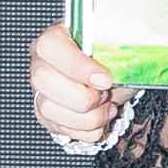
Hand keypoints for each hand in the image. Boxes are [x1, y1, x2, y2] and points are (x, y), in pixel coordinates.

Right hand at [28, 19, 130, 154]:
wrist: (114, 82)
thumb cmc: (112, 61)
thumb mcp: (118, 49)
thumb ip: (116, 49)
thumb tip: (127, 57)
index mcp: (55, 37)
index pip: (50, 46)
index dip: (77, 66)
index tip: (105, 80)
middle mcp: (41, 63)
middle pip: (43, 81)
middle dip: (83, 96)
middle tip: (106, 93)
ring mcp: (40, 91)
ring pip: (49, 110)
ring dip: (90, 116)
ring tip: (107, 106)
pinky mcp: (46, 117)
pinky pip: (62, 130)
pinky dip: (89, 130)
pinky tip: (99, 116)